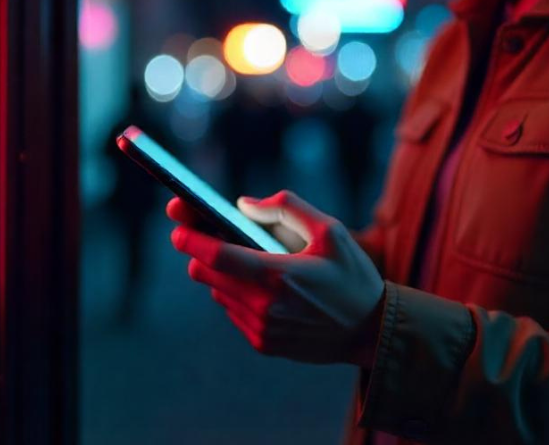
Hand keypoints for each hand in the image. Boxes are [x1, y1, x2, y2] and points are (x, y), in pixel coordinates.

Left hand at [167, 191, 385, 366]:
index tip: (177, 228)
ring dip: (223, 274)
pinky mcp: (263, 343)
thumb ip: (286, 208)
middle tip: (206, 235)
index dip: (191, 239)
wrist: (372, 333)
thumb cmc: (352, 277)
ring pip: (218, 292)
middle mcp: (264, 306)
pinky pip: (233, 311)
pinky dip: (238, 295)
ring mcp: (261, 329)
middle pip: (206, 274)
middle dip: (201, 253)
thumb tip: (243, 205)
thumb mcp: (330, 231)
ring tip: (247, 261)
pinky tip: (263, 287)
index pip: (217, 256)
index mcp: (278, 275)